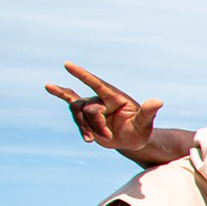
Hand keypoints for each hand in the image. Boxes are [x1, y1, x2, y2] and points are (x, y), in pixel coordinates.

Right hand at [45, 63, 160, 151]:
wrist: (131, 140)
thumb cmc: (139, 130)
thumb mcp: (144, 124)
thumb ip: (148, 113)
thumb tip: (158, 102)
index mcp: (115, 97)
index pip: (96, 83)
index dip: (82, 75)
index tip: (67, 65)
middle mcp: (101, 98)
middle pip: (88, 109)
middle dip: (96, 125)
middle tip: (109, 137)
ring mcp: (92, 106)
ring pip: (77, 113)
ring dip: (84, 128)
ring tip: (91, 140)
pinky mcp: (85, 115)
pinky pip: (70, 101)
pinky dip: (60, 94)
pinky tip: (48, 86)